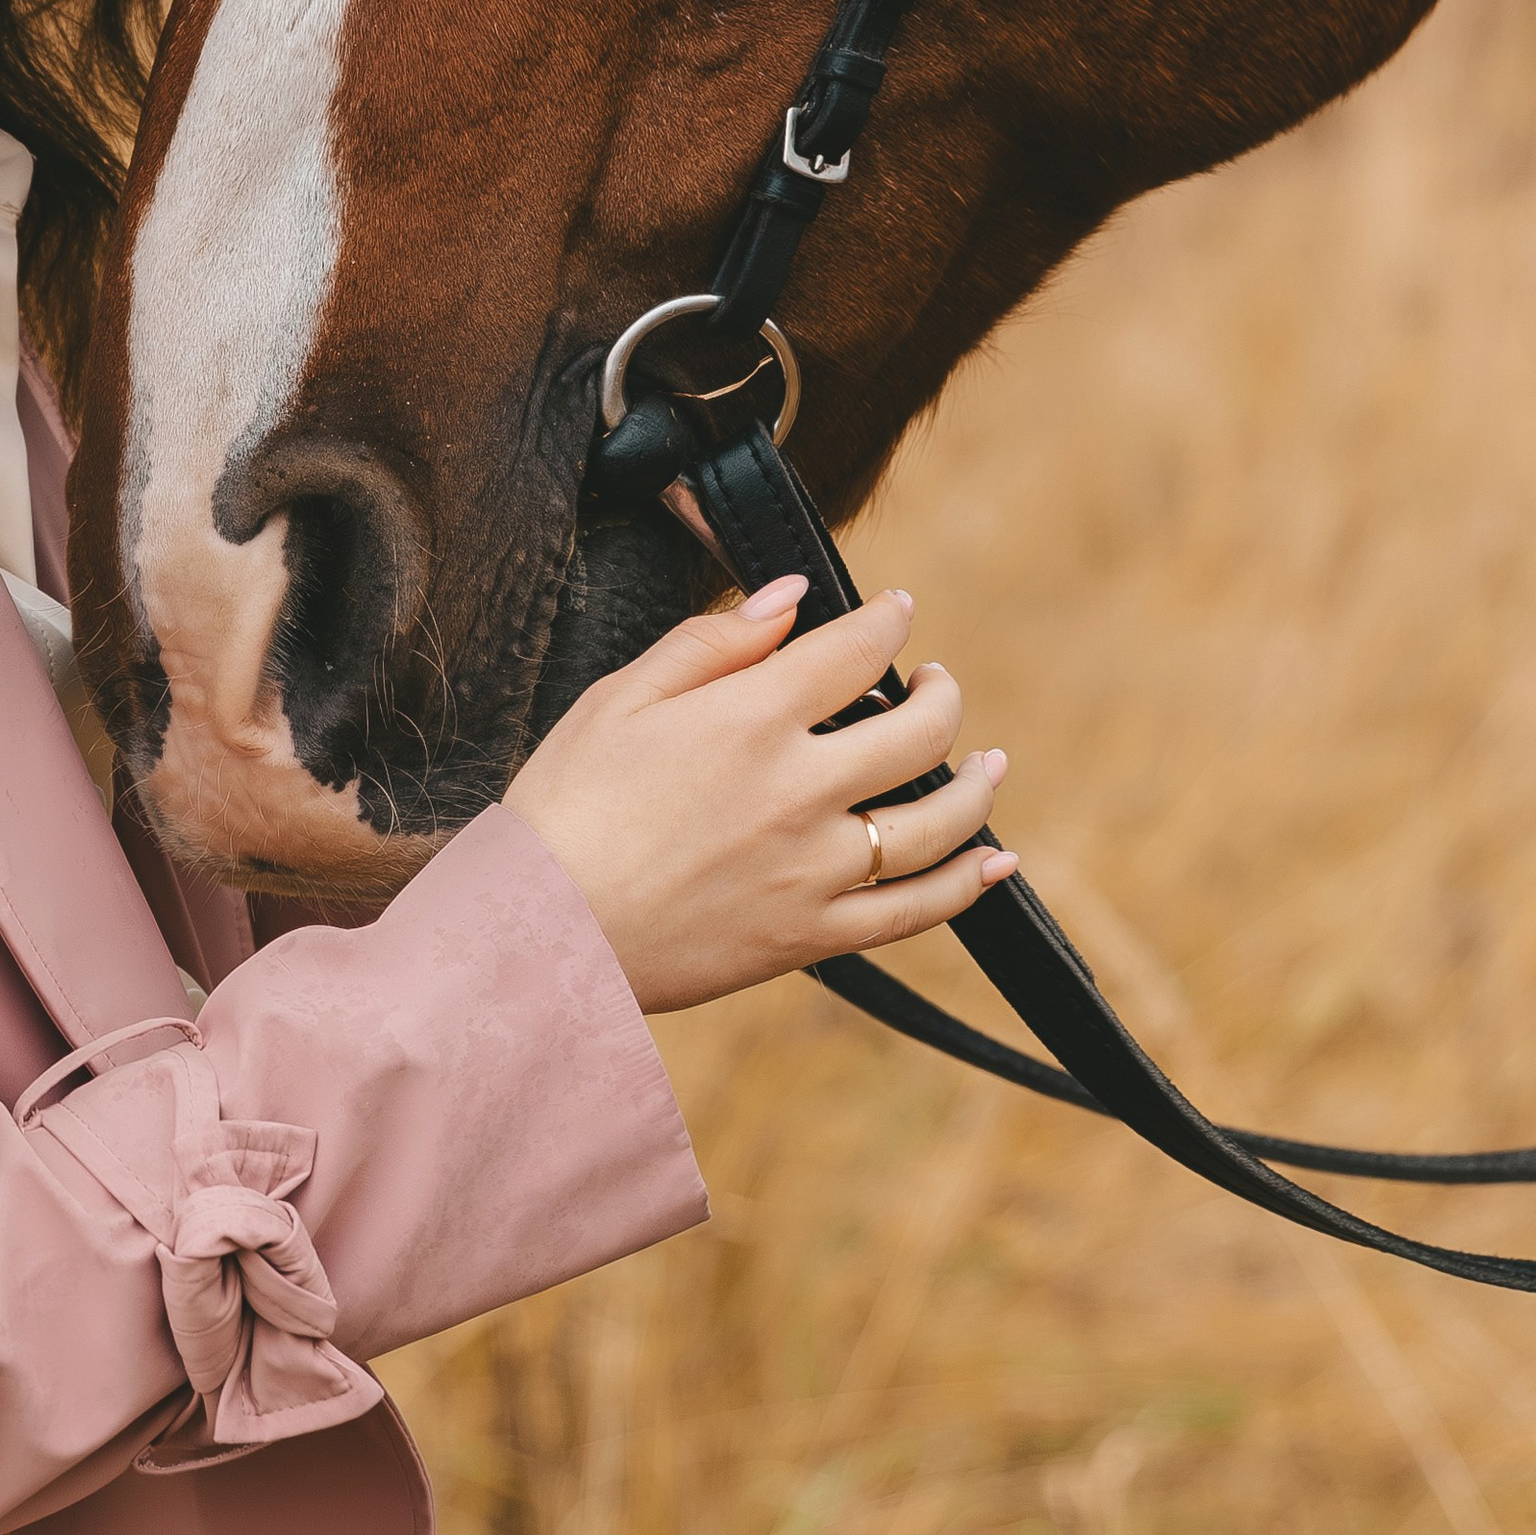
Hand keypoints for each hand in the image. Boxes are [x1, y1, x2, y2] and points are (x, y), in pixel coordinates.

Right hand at [503, 577, 1013, 1014]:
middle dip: (940, 693)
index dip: (889, 620)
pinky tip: (996, 863)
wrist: (538, 935)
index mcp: (750, 719)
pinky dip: (967, 885)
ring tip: (990, 763)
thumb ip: (711, 643)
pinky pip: (915, 912)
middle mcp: (798, 791)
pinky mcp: (812, 937)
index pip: (855, 650)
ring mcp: (814, 870)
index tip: (899, 610)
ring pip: (935, 823)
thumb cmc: (565, 808)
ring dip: (977, 785)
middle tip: (934, 681)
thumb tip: (789, 597)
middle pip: (918, 730)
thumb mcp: (619, 699)